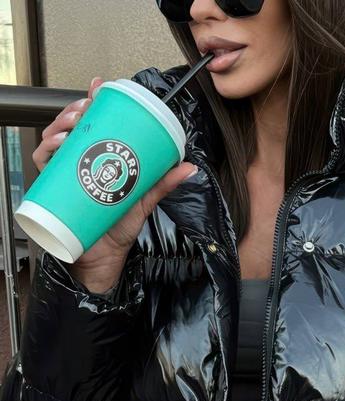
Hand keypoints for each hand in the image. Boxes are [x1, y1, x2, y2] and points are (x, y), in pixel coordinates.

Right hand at [32, 76, 198, 275]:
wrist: (105, 258)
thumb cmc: (120, 228)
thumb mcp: (144, 200)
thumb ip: (163, 183)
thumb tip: (189, 167)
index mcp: (100, 158)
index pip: (93, 123)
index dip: (92, 102)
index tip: (99, 88)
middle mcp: (80, 162)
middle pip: (71, 126)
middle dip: (76, 110)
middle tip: (87, 109)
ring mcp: (66, 174)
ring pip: (54, 138)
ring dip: (61, 124)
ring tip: (75, 125)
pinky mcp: (55, 189)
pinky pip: (44, 164)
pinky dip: (46, 150)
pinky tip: (58, 144)